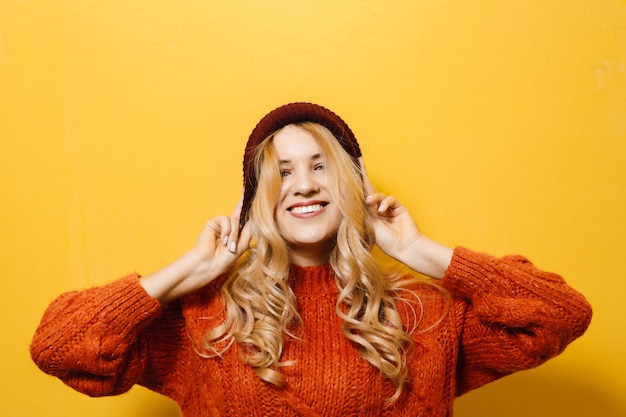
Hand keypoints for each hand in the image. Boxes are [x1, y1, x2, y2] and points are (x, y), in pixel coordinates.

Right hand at [140, 195, 252, 302]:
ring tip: (227, 245)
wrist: (208, 264)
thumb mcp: (241, 246)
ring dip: (233, 234)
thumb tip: (254, 218)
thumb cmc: (224, 260)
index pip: (245, 220)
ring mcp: (222, 225)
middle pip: (240, 219)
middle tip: (233, 246)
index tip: (252, 195)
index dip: (248, 210)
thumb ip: (248, 232)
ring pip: (235, 221)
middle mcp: (230, 228)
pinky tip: (221, 239)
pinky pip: (226, 220)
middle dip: (238, 232)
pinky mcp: (213, 222)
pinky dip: (226, 230)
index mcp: (237, 235)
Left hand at [359, 158, 452, 278]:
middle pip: (368, 190)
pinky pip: (389, 199)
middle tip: (360, 161)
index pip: (359, 200)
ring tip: (371, 205)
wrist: (405, 246)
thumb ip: (365, 211)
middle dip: (364, 177)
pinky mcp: (399, 207)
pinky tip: (382, 211)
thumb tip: (359, 198)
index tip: (347, 177)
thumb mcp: (370, 226)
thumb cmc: (386, 241)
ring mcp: (388, 208)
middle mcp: (377, 211)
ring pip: (378, 195)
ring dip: (374, 198)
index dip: (355, 188)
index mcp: (368, 217)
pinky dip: (384, 202)